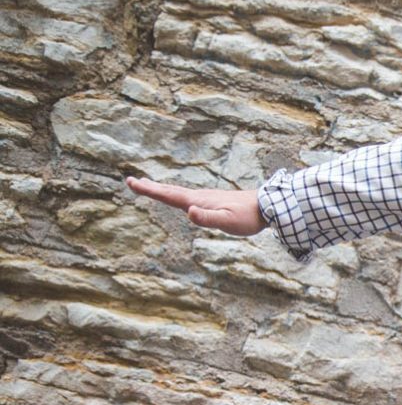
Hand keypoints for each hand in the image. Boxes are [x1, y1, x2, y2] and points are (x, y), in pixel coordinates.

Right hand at [125, 176, 266, 235]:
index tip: (131, 182)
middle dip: (150, 187)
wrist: (268, 207)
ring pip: (179, 192)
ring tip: (149, 186)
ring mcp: (207, 198)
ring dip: (162, 189)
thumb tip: (188, 212)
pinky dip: (177, 194)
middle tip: (131, 181)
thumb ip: (208, 219)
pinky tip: (181, 199)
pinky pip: (189, 196)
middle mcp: (200, 197)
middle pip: (170, 191)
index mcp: (199, 202)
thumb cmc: (248, 218)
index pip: (169, 195)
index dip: (149, 190)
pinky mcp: (214, 201)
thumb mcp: (228, 222)